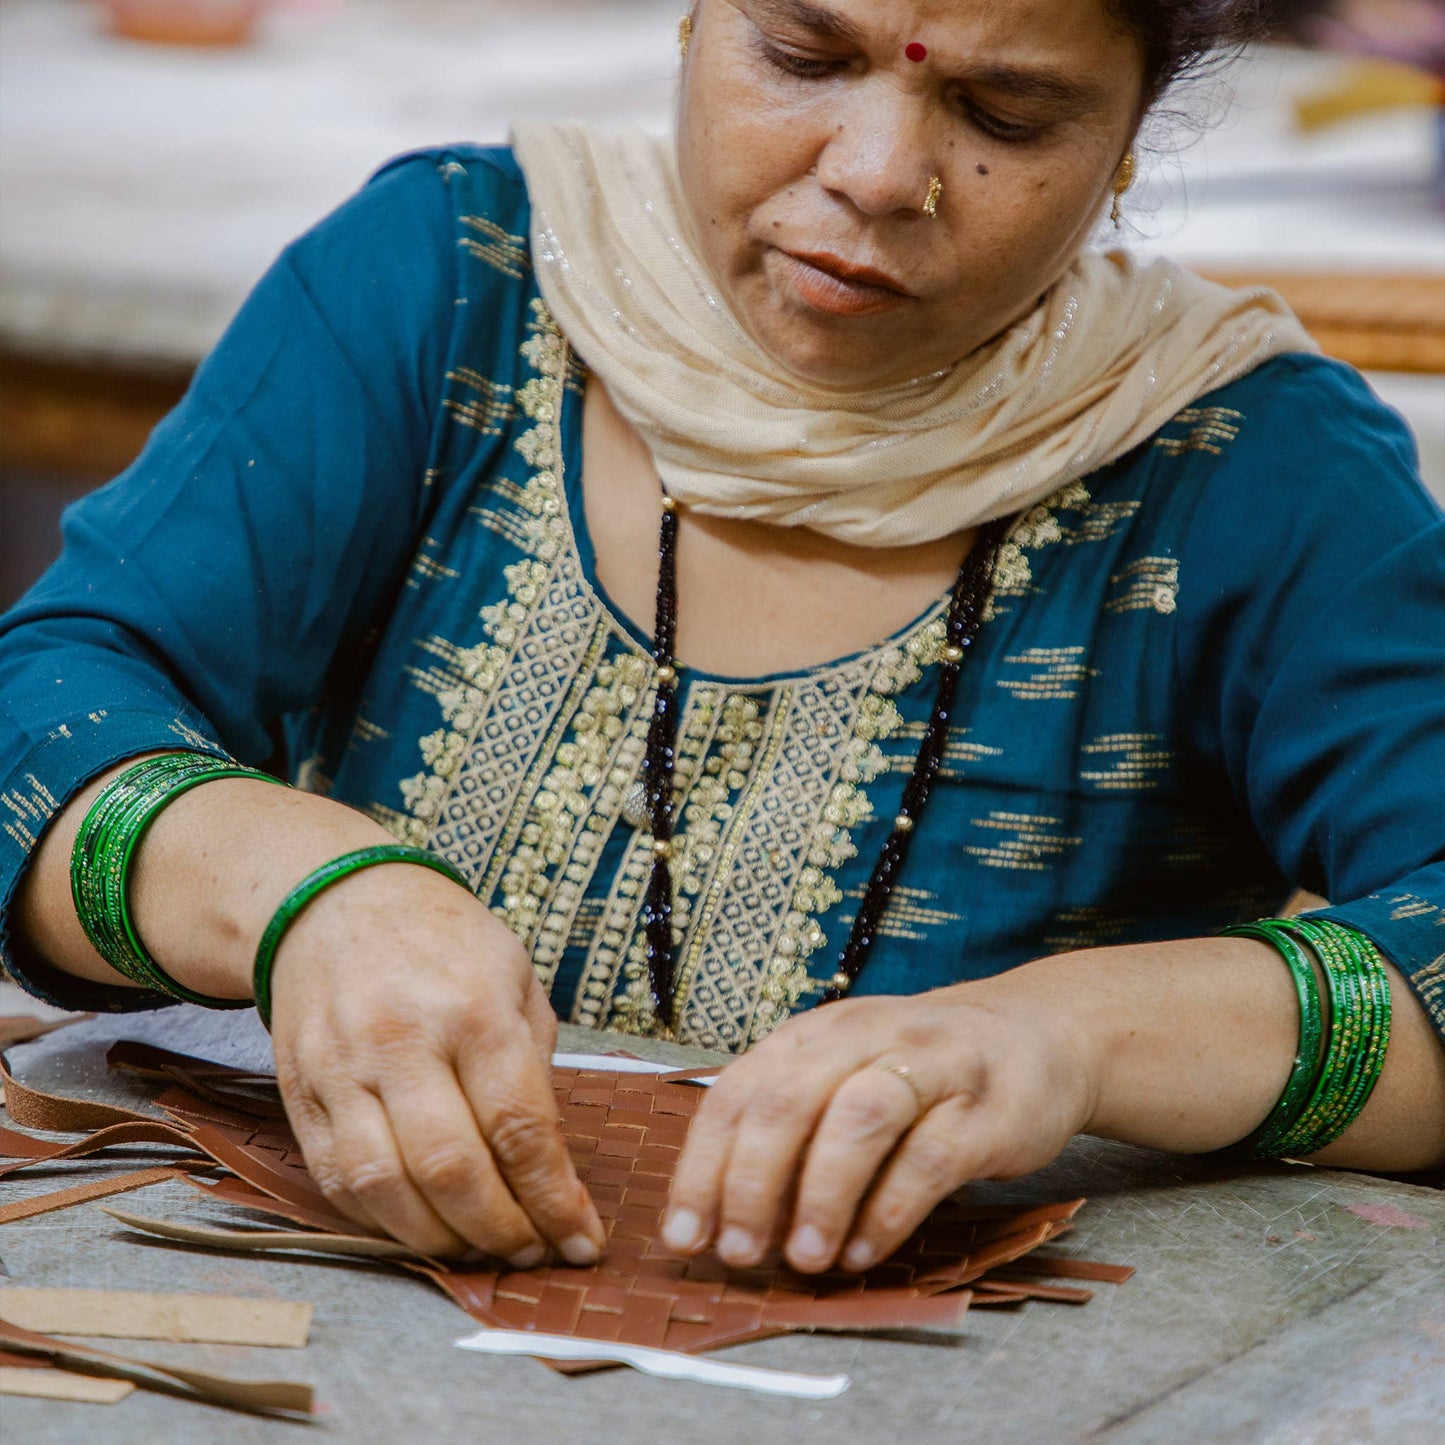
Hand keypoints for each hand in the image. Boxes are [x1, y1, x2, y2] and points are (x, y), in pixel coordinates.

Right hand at [268, 864, 604, 1264]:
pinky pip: (337, 1180)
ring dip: (441, 1240)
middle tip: (533, 1253)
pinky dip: (383, 1222)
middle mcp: (403, 1041)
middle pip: (451, 1170)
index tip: (582, 1241)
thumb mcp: (515, 977)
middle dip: (501, 1231)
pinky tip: (422, 1226)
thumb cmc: (444, 942)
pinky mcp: (299, 1092)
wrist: (336, 902)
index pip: (518, 1126)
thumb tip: (550, 1163)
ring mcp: (341, 1069)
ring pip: (386, 1188)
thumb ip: (534, 1066)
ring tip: (481, 1249)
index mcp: (472, 1008)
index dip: (554, 1199)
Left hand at [661, 983, 1094, 1273]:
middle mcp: (862, 1037)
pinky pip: (928, 1159)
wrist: (1034, 1037)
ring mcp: (928, 1067)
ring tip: (803, 1259)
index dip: (703, 1166)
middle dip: (751, 1182)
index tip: (683, 1236)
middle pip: (789, 1100)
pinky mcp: (984, 1109)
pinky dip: (888, 1212)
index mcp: (813, 1035)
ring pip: (858, 1118)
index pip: (738, 1092)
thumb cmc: (918, 1072)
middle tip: (737, 1252)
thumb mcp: (843, 1077)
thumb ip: (792, 1131)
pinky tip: (864, 1252)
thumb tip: (725, 1219)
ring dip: (821, 1196)